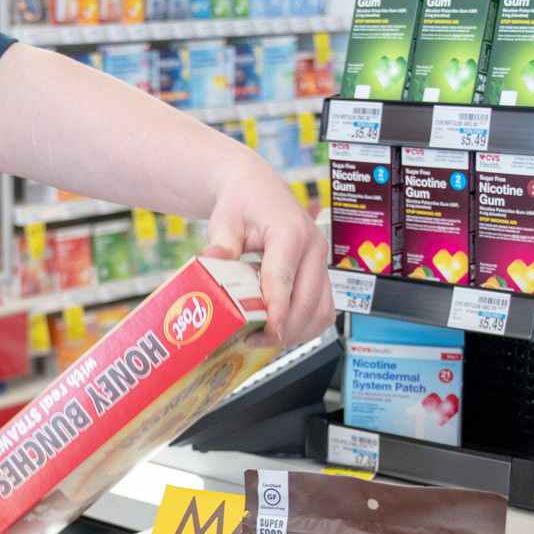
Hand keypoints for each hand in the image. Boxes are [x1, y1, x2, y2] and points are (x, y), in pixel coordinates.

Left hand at [202, 152, 331, 347]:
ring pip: (322, 309)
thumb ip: (221, 245)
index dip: (277, 309)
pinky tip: (284, 331)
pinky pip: (324, 309)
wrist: (257, 190)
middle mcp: (313, 246)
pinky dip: (307, 326)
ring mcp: (321, 262)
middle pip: (308, 299)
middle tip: (256, 342)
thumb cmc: (242, 202)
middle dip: (285, 328)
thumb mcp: (225, 220)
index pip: (284, 277)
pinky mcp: (321, 274)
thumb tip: (209, 263)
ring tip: (267, 340)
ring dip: (298, 331)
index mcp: (290, 231)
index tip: (269, 331)